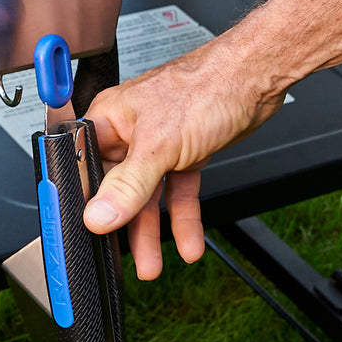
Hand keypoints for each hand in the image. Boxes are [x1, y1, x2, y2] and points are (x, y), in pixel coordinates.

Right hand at [82, 38, 284, 278]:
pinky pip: (177, 192)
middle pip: (117, 189)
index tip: (89, 233)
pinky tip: (188, 240)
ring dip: (153, 230)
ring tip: (152, 263)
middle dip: (125, 227)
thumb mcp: (159, 145)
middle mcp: (129, 133)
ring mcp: (158, 145)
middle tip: (125, 259)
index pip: (85, 170)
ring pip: (148, 196)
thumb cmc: (206, 87)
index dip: (85, 203)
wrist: (256, 78)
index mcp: (108, 121)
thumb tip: (98, 214)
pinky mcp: (184, 153)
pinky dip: (182, 216)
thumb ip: (128, 185)